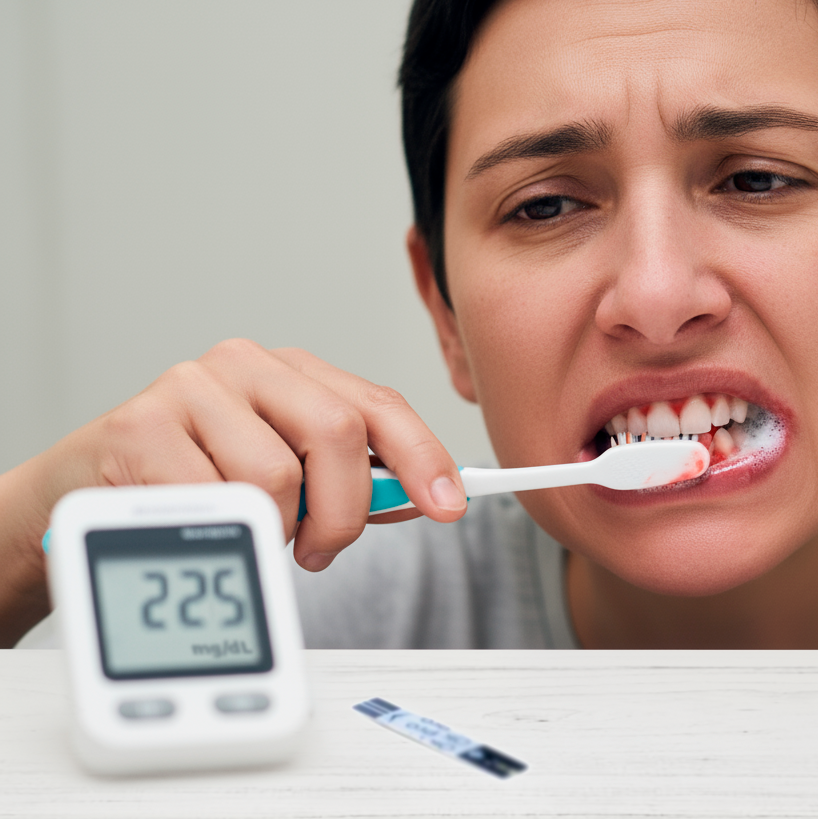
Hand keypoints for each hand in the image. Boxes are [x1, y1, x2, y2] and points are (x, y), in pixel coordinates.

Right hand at [27, 339, 466, 573]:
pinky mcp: (143, 423)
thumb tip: (417, 497)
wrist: (92, 488)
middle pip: (337, 432)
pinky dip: (221, 529)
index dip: (423, 456)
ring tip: (251, 531)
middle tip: (320, 547)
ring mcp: (193, 386)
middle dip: (344, 511)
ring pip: (276, 474)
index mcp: (294, 373)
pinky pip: (214, 497)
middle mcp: (248, 365)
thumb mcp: (286, 473)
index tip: (449, 503)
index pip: (379, 404)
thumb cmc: (196, 478)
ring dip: (274, 527)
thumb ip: (347, 479)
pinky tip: (201, 521)